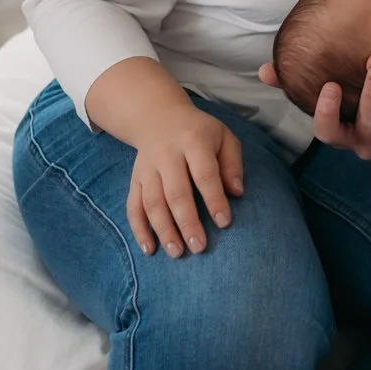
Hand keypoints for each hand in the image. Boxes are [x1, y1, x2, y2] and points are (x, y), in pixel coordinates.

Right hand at [127, 108, 245, 259]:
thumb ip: (232, 163)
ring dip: (164, 230)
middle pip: (175, 192)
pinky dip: (139, 229)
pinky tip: (149, 249)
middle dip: (187, 222)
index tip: (224, 222)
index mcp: (193, 141)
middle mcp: (166, 155)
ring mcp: (147, 168)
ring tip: (177, 253)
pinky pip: (133, 207)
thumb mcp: (223, 137)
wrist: (158, 117)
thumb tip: (237, 193)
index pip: (204, 174)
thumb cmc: (199, 132)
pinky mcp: (135, 180)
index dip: (214, 199)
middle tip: (199, 248)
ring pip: (152, 202)